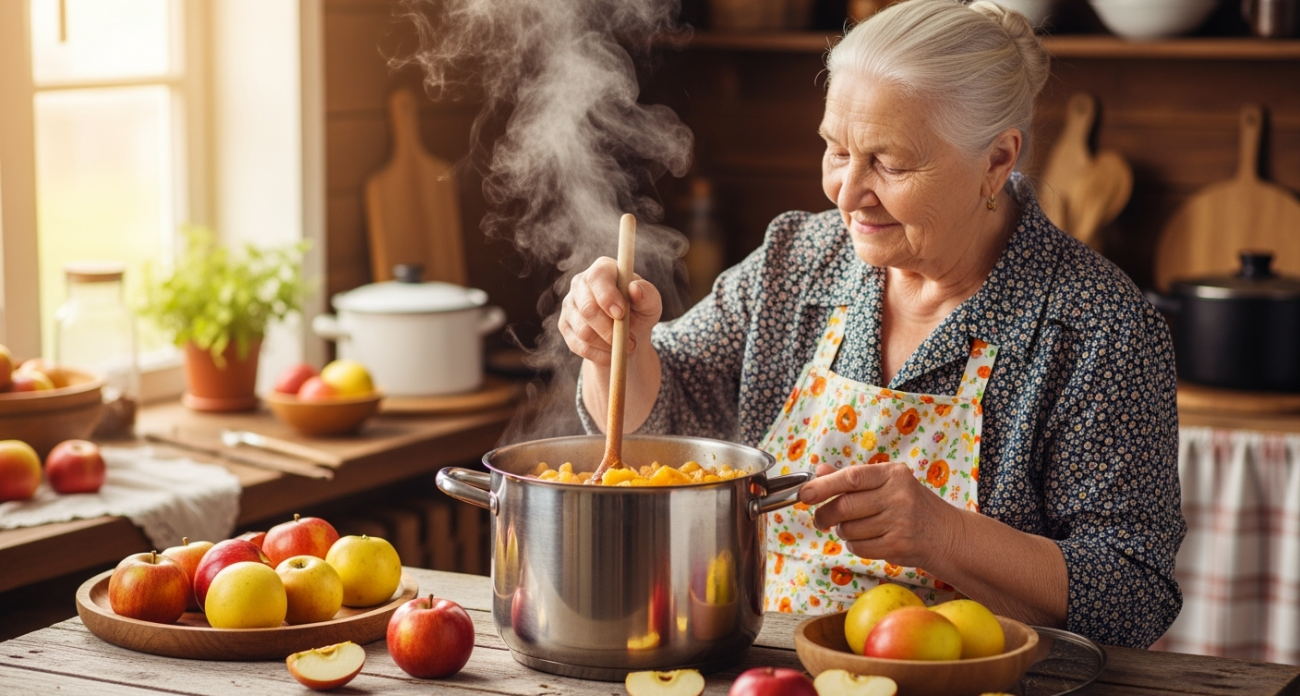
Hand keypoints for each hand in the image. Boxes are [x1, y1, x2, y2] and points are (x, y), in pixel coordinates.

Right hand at [559, 256, 662, 366]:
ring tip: (626, 346)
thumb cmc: (640, 310)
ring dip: (607, 344)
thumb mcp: (650, 303)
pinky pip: (578, 345)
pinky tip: (612, 354)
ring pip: (583, 331)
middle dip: (610, 330)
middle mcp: (580, 283)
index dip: (607, 297)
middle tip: (630, 342)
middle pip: (587, 308)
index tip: (621, 315)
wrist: (627, 331)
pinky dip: (599, 354)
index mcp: (603, 269)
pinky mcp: (565, 325)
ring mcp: (569, 304)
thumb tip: (634, 289)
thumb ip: (646, 294)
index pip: (597, 278)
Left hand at [798, 462, 960, 568]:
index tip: (805, 493)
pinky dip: (855, 545)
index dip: (823, 486)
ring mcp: (900, 521)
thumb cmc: (911, 506)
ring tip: (855, 528)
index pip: (851, 477)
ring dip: (843, 532)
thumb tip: (819, 472)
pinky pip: (859, 547)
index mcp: (893, 474)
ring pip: (849, 529)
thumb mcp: (888, 484)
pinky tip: (867, 539)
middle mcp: (898, 496)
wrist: (947, 535)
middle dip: (825, 515)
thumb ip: (853, 478)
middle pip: (844, 506)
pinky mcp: (898, 545)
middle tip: (821, 519)